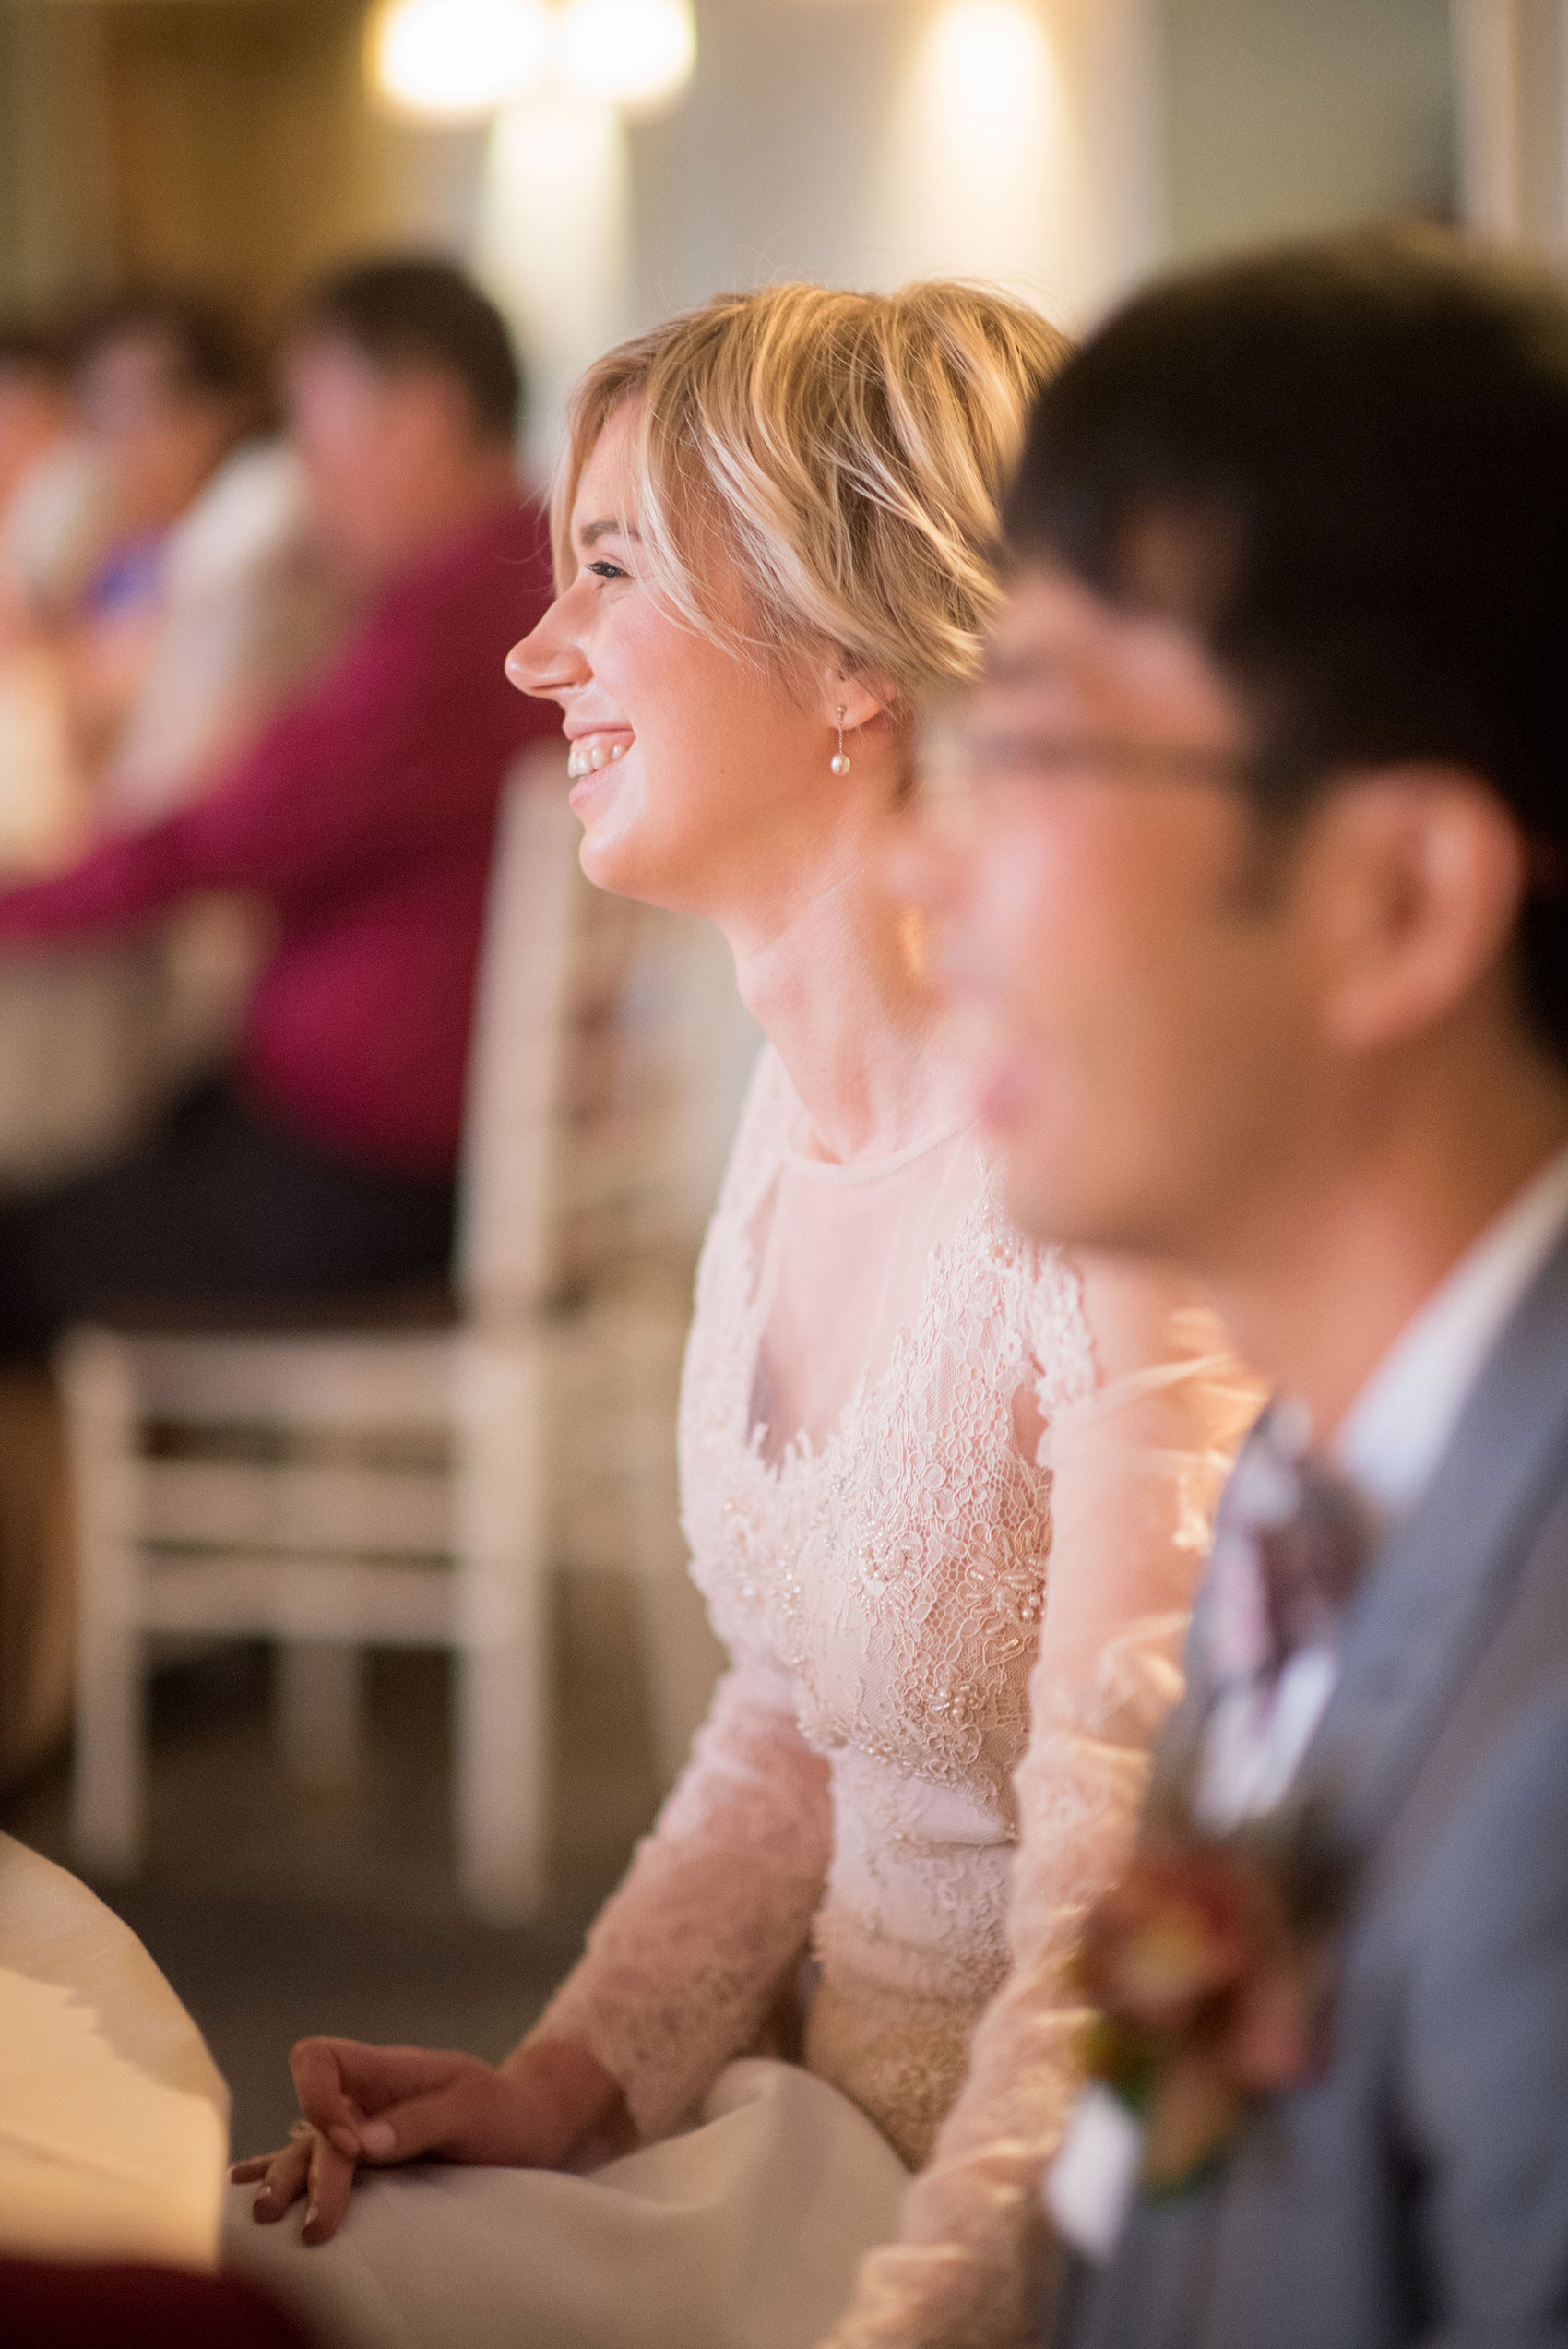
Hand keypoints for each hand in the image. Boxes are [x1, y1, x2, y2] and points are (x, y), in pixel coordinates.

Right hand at [230, 2034, 625, 2244]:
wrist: (530, 2126)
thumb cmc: (505, 2109)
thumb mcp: (474, 2107)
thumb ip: (419, 2119)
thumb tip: (361, 2143)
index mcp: (387, 2069)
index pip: (321, 2058)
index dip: (319, 2099)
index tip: (352, 2145)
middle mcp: (366, 2097)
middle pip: (314, 2122)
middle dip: (309, 2170)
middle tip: (319, 2224)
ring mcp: (363, 2129)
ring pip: (306, 2148)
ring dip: (286, 2179)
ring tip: (265, 2215)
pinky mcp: (369, 2161)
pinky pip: (316, 2161)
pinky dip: (282, 2170)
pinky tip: (248, 2185)